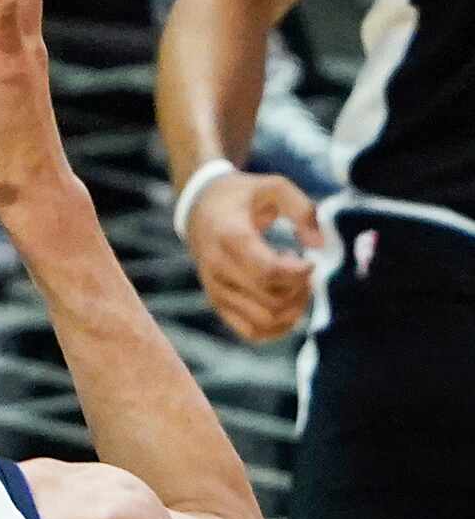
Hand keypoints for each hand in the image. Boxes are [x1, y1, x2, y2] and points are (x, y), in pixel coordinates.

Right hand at [185, 171, 321, 342]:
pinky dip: (278, 327)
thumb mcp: (274, 186)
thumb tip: (319, 245)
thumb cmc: (242, 196)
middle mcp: (218, 270)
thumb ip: (303, 210)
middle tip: (304, 270)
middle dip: (300, 290)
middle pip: (271, 301)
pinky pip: (252, 332)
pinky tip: (285, 302)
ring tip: (294, 285)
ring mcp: (216, 292)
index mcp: (229, 238)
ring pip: (264, 321)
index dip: (299, 272)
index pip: (267, 272)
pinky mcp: (219, 305)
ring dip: (292, 308)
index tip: (310, 260)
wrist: (200, 210)